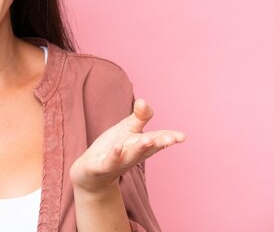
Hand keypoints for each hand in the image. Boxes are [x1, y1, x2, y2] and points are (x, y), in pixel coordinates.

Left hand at [69, 98, 185, 193]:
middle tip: (171, 138)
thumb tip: (143, 101)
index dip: (169, 137)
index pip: (157, 139)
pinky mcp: (101, 167)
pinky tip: (118, 146)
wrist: (91, 172)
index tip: (182, 136)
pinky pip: (109, 162)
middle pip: (147, 148)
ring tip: (148, 140)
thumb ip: (138, 116)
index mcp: (141, 145)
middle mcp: (133, 155)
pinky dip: (114, 155)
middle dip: (159, 143)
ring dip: (139, 148)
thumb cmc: (114, 148)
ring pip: (130, 155)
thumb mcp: (127, 129)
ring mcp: (118, 162)